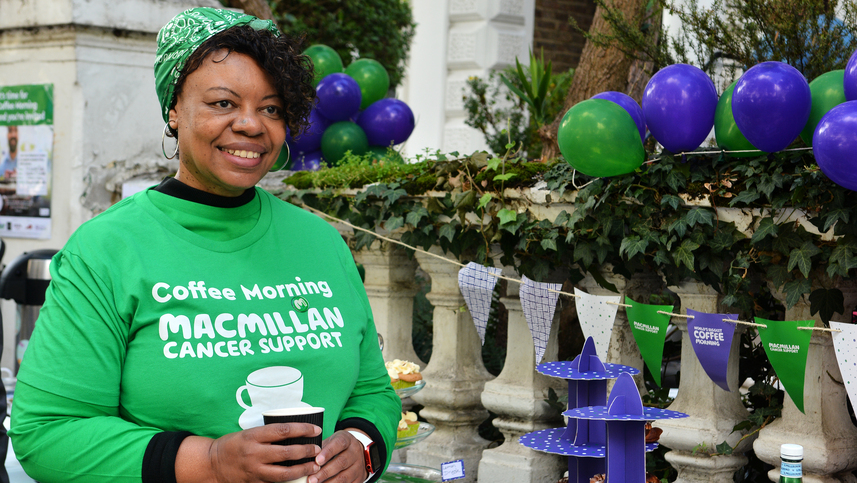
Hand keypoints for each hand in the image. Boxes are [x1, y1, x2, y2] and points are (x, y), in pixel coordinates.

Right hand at [176, 423, 321, 482]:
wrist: (212, 464)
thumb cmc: (233, 445)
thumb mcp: (249, 433)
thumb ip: (269, 434)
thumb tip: (295, 432)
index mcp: (253, 436)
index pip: (284, 430)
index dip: (303, 429)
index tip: (316, 430)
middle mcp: (254, 453)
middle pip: (287, 452)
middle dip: (307, 451)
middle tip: (318, 449)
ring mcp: (254, 470)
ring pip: (284, 472)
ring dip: (303, 469)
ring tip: (314, 466)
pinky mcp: (255, 482)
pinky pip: (276, 482)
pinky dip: (290, 480)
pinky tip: (300, 477)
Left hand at [308, 430, 367, 482]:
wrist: (356, 452)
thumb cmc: (338, 447)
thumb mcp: (332, 441)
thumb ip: (321, 448)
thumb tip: (307, 457)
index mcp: (347, 440)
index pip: (339, 444)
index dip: (328, 452)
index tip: (317, 460)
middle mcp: (355, 452)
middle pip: (341, 462)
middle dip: (325, 472)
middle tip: (311, 479)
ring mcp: (358, 466)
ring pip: (344, 476)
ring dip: (329, 482)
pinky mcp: (359, 478)